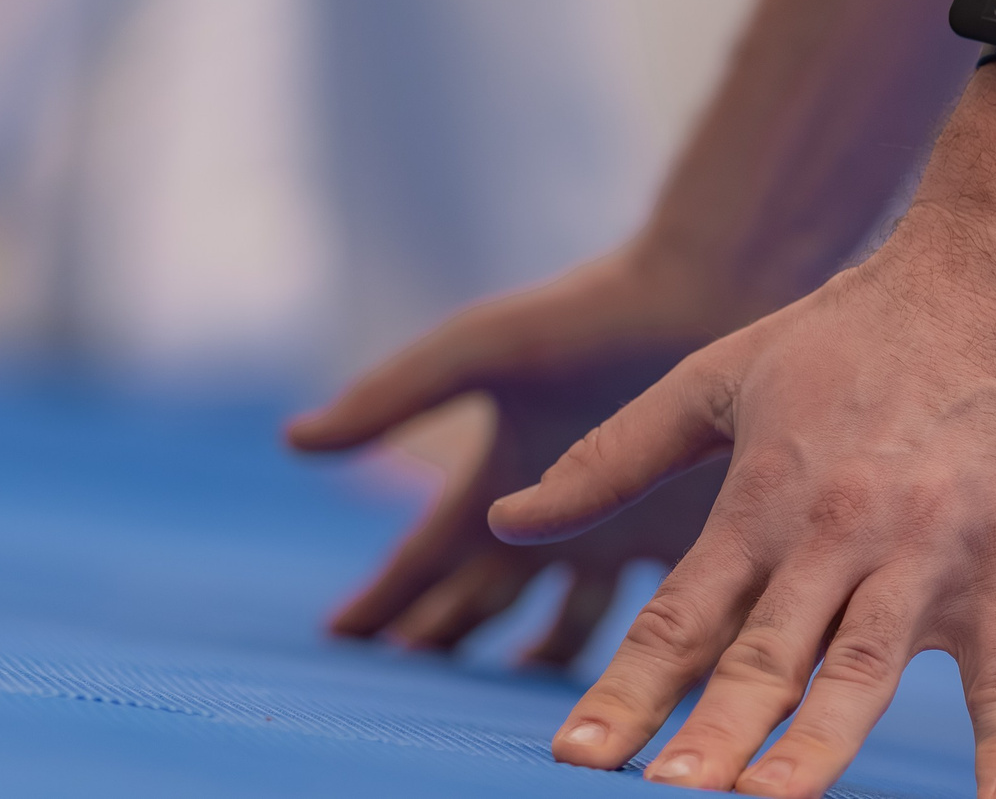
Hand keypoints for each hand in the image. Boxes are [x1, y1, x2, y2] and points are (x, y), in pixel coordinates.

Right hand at [287, 247, 757, 666]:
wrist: (703, 288)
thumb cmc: (586, 315)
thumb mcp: (475, 351)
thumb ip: (392, 398)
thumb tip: (293, 441)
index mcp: (499, 472)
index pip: (425, 556)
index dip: (382, 600)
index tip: (336, 642)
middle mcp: (552, 510)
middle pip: (481, 598)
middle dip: (438, 640)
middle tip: (399, 692)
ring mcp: (619, 528)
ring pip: (563, 625)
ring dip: (531, 663)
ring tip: (504, 706)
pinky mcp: (687, 539)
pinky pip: (655, 620)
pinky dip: (635, 659)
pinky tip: (630, 692)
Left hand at [498, 210, 995, 798]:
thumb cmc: (851, 328)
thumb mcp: (716, 378)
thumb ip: (610, 458)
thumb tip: (502, 519)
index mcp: (763, 496)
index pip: (680, 615)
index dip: (626, 690)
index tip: (574, 756)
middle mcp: (837, 533)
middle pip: (763, 656)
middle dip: (709, 734)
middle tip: (661, 796)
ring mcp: (928, 558)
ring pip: (862, 674)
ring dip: (815, 749)